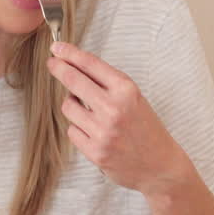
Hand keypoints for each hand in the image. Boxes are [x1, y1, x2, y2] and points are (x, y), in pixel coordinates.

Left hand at [46, 42, 186, 195]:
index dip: (70, 54)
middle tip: (52, 63)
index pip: (91, 65)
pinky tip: (93, 133)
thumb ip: (108, 85)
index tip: (57, 47)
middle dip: (59, 69)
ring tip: (89, 112)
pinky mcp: (95, 151)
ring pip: (68, 108)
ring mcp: (103, 131)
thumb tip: (76, 67)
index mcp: (127, 91)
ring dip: (73, 106)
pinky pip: (72, 131)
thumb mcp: (135, 99)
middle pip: (74, 81)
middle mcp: (114, 109)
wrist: (161, 166)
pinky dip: (79, 129)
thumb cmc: (147, 130)